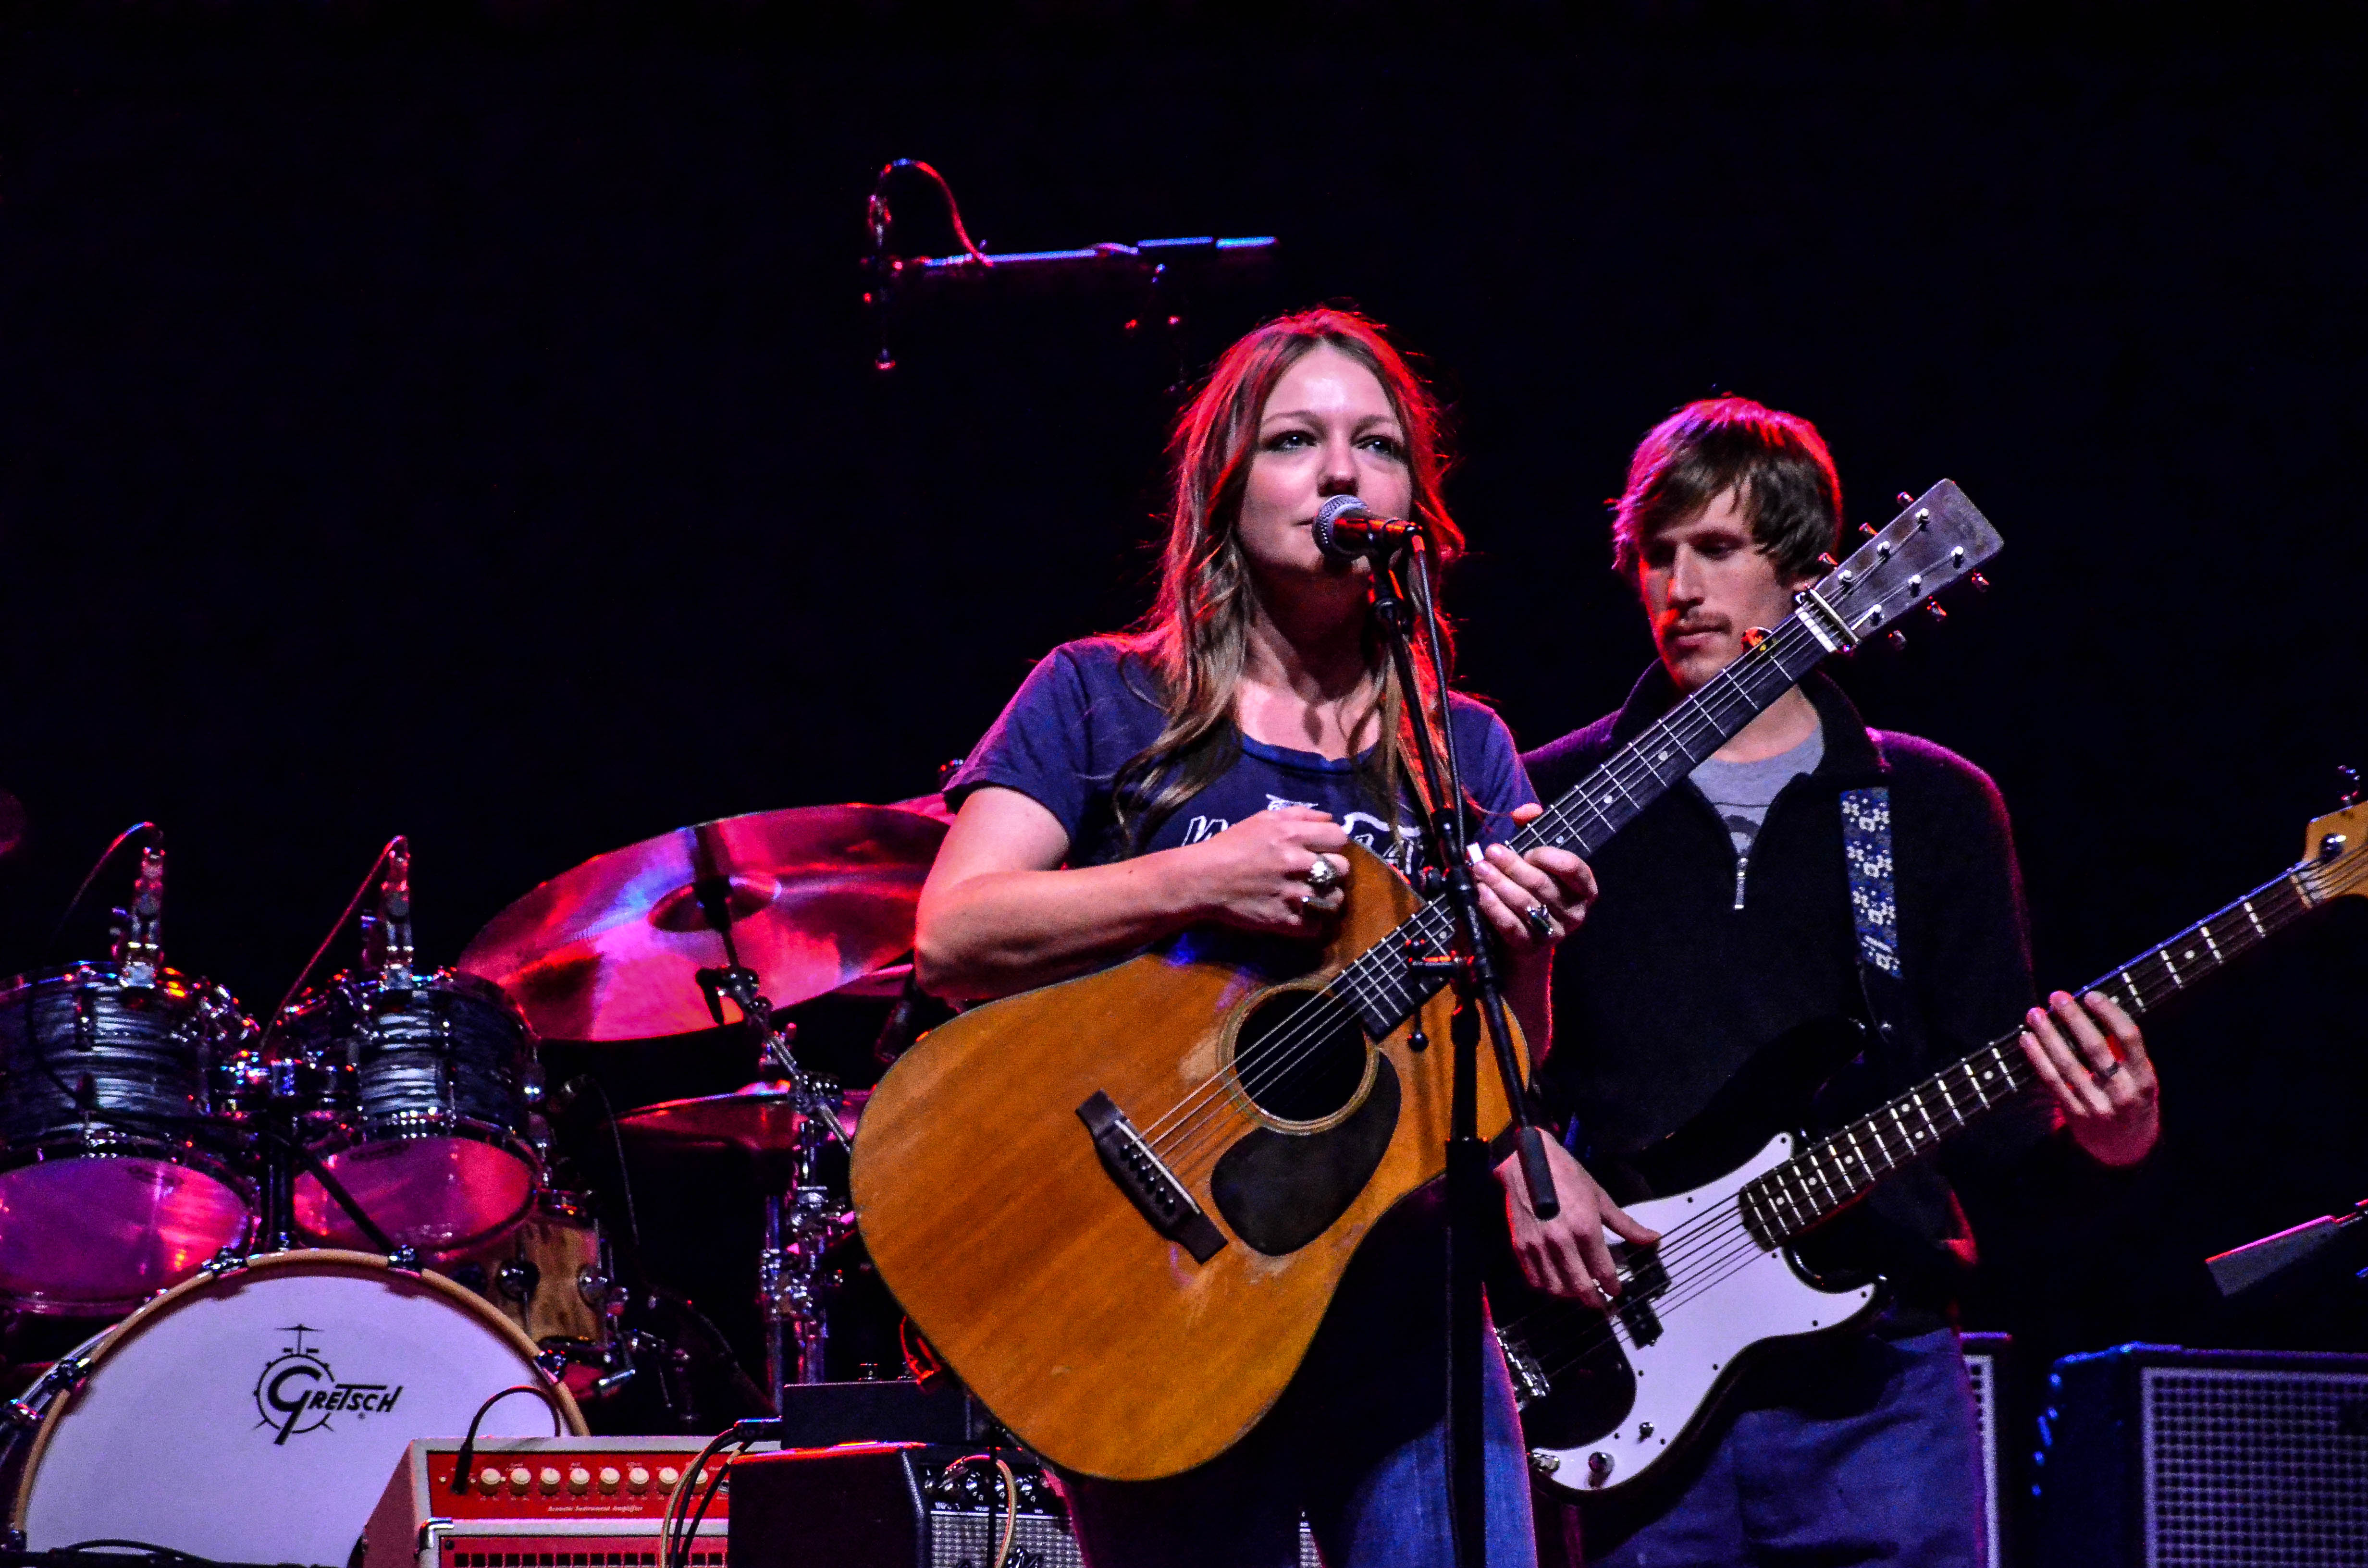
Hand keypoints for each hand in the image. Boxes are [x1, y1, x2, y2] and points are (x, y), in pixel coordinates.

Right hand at [1181, 806, 1352, 938]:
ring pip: (1335, 898)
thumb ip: (1299, 814)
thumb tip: (1329, 818)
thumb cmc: (1230, 846)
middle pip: (1343, 868)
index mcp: (1292, 834)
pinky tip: (1305, 915)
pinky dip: (1315, 922)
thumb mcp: (1263, 819)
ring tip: (1314, 895)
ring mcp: (1291, 894)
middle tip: (1319, 873)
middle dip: (1334, 869)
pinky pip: (1317, 926)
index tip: (1324, 849)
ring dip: (1327, 897)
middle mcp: (1296, 863)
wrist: (1201, 879)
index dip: (1334, 843)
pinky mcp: (1283, 920)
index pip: (1339, 837)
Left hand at [1470, 802, 1597, 963]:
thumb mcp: (1534, 860)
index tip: (1529, 851)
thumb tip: (1526, 811)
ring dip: (1499, 884)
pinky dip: (1494, 908)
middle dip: (1513, 866)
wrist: (1518, 943)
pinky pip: (1511, 926)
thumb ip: (1532, 829)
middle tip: (1491, 851)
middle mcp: (1573, 912)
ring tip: (1479, 869)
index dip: (1550, 857)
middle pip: (1542, 885)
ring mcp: (1552, 933)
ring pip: (1525, 904)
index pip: (1574, 869)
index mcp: (1582, 888)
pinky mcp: (1529, 948)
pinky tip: (1480, 894)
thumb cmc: (1528, 890)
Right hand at [1494, 1135, 1659, 1306]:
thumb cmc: (1568, 1176)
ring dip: (1570, 1296)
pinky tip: (1556, 1283)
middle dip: (1594, 1301)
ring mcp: (1538, 1245)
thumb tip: (1654, 1239)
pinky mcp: (1520, 1245)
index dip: (1612, 1286)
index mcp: (1586, 1228)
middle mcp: (1562, 1241)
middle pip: (1580, 1286)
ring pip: (1556, 1287)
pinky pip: (1534, 1279)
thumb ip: (1626, 1225)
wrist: (1528, 1160)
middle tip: (1601, 1305)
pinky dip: (1547, 1287)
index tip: (1616, 1291)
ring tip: (1579, 1293)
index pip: (1603, 1271)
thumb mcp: (1600, 1198)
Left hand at [2018, 990, 2160, 1167]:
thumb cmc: (2131, 1099)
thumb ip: (2124, 1051)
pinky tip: (2027, 1039)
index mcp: (2145, 1078)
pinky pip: (2052, 1082)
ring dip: (2048, 1035)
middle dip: (2074, 1019)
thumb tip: (2095, 1010)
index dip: (2110, 1013)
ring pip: (2068, 1064)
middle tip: (2057, 996)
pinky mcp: (2075, 1114)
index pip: (2130, 1038)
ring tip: (2034, 1014)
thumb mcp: (2141, 1077)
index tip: (2091, 995)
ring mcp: (2097, 1105)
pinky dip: (2037, 1058)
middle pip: (2095, 1049)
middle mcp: (2123, 1092)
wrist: (2126, 1148)